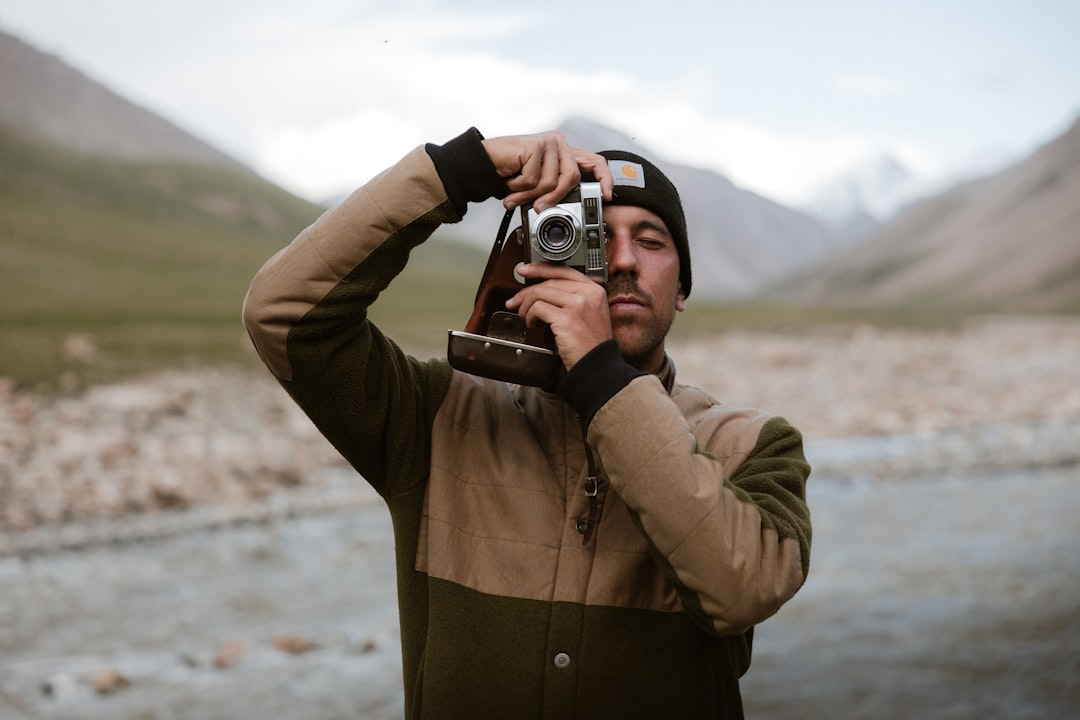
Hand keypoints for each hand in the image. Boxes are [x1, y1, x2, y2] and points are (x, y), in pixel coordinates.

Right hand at [481, 131, 613, 211]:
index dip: (604, 179)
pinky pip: (534, 180)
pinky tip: (510, 179)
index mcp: (564, 151)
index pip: (594, 162)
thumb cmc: (509, 174)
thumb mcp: (537, 185)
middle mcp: (559, 143)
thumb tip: (573, 209)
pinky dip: (519, 187)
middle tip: (538, 208)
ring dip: (530, 194)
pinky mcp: (536, 146)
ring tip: (514, 193)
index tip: (606, 196)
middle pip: (571, 178)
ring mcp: (548, 142)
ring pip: (551, 182)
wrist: (481, 164)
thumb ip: (554, 190)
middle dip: (554, 198)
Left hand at [505, 263, 612, 370]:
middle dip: (526, 292)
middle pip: (549, 282)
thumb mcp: (589, 313)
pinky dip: (529, 316)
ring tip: (524, 316)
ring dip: (526, 306)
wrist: (597, 366)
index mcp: (594, 289)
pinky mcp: (566, 318)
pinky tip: (532, 324)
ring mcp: (578, 304)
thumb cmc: (591, 344)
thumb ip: (572, 298)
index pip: (563, 270)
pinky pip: (538, 308)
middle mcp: (588, 293)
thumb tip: (542, 291)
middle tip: (515, 301)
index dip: (540, 268)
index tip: (525, 270)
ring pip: (540, 293)